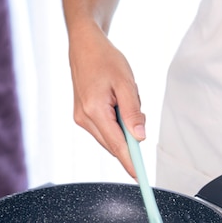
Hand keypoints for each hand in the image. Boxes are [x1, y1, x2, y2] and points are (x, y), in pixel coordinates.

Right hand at [68, 22, 144, 176]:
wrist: (84, 45)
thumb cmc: (105, 59)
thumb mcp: (126, 83)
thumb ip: (133, 112)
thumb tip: (140, 138)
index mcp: (94, 110)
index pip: (117, 145)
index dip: (130, 162)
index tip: (140, 177)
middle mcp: (84, 118)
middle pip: (114, 144)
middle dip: (131, 138)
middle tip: (138, 114)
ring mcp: (81, 119)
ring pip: (110, 138)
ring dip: (124, 127)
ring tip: (123, 98)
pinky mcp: (82, 117)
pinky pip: (105, 130)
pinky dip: (116, 123)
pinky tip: (117, 102)